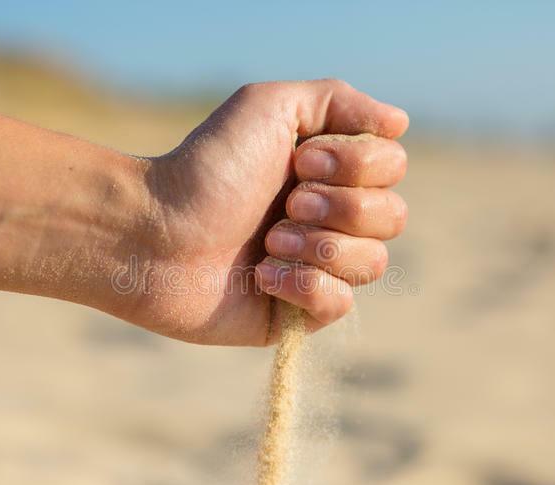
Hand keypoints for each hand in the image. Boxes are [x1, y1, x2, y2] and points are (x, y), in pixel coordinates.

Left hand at [111, 80, 408, 344]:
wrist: (154, 234)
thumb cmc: (207, 167)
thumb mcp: (270, 107)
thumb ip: (338, 102)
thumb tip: (400, 123)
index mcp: (330, 171)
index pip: (392, 167)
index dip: (355, 166)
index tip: (298, 161)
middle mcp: (331, 217)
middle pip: (392, 216)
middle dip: (336, 207)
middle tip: (283, 203)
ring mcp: (318, 267)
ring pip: (372, 262)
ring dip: (318, 246)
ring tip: (268, 241)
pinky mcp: (299, 312)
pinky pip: (342, 304)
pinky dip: (305, 286)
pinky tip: (262, 276)